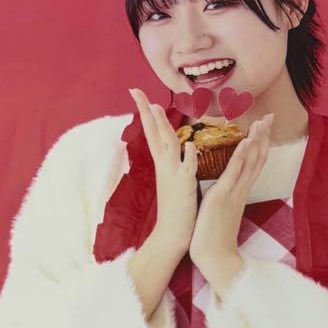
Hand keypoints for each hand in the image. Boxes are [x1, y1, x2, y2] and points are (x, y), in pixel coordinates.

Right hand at [129, 88, 197, 255]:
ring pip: (168, 146)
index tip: (138, 94)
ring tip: (157, 108)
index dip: (146, 113)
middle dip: (146, 111)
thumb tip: (182, 145)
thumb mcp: (175, 179)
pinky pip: (188, 170)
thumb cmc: (177, 209)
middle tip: (136, 91)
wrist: (172, 236)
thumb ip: (177, 161)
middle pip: (155, 133)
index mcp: (163, 164)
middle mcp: (165, 166)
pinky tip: (191, 145)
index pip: (153, 132)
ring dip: (163, 127)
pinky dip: (189, 158)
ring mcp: (174, 176)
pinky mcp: (185, 188)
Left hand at [190, 114, 273, 299]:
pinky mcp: (222, 198)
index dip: (260, 144)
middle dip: (264, 136)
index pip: (253, 163)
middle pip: (257, 158)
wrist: (215, 260)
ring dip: (256, 140)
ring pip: (249, 162)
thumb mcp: (220, 211)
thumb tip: (224, 189)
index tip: (263, 126)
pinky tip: (247, 141)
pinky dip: (241, 156)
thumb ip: (225, 198)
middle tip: (270, 115)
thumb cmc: (214, 239)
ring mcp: (234, 194)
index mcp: (239, 193)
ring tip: (262, 121)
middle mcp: (241, 191)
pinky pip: (234, 174)